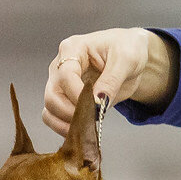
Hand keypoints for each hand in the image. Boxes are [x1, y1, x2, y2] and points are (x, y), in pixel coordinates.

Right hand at [42, 27, 177, 136]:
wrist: (131, 56)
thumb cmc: (127, 49)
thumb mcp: (126, 60)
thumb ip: (111, 80)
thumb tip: (97, 102)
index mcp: (72, 49)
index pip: (65, 76)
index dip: (78, 95)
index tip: (96, 105)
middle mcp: (60, 66)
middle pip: (52, 96)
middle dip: (70, 112)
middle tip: (92, 120)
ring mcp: (61, 84)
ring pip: (50, 109)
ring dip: (65, 123)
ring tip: (87, 128)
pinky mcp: (66, 99)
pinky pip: (55, 117)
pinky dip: (64, 128)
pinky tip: (82, 131)